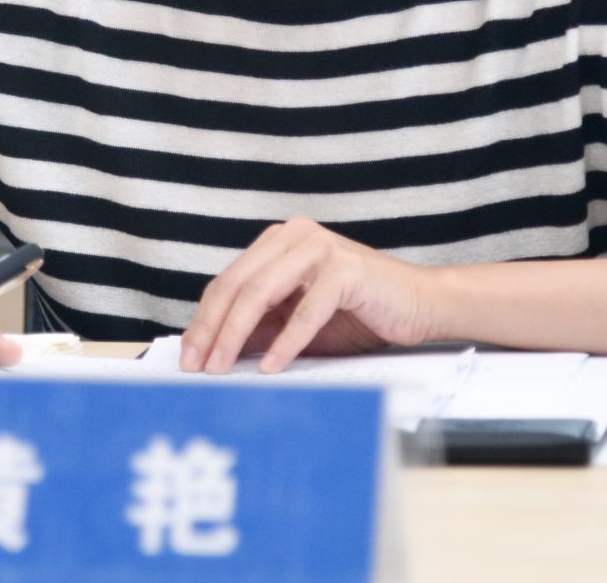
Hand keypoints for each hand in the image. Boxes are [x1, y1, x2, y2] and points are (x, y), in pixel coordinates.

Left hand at [179, 218, 439, 373]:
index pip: (227, 281)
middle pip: (237, 285)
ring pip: (262, 293)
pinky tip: (271, 367)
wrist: (419, 305)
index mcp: (279, 242)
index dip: (203, 320)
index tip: (188, 357)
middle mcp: (295, 236)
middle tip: (197, 367)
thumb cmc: (359, 314)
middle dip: (212, 330)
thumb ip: (260, 327)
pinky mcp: (346, 268)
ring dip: (237, 336)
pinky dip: (286, 342)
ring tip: (222, 369)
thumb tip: (212, 351)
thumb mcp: (296, 322)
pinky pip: (305, 310)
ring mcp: (320, 248)